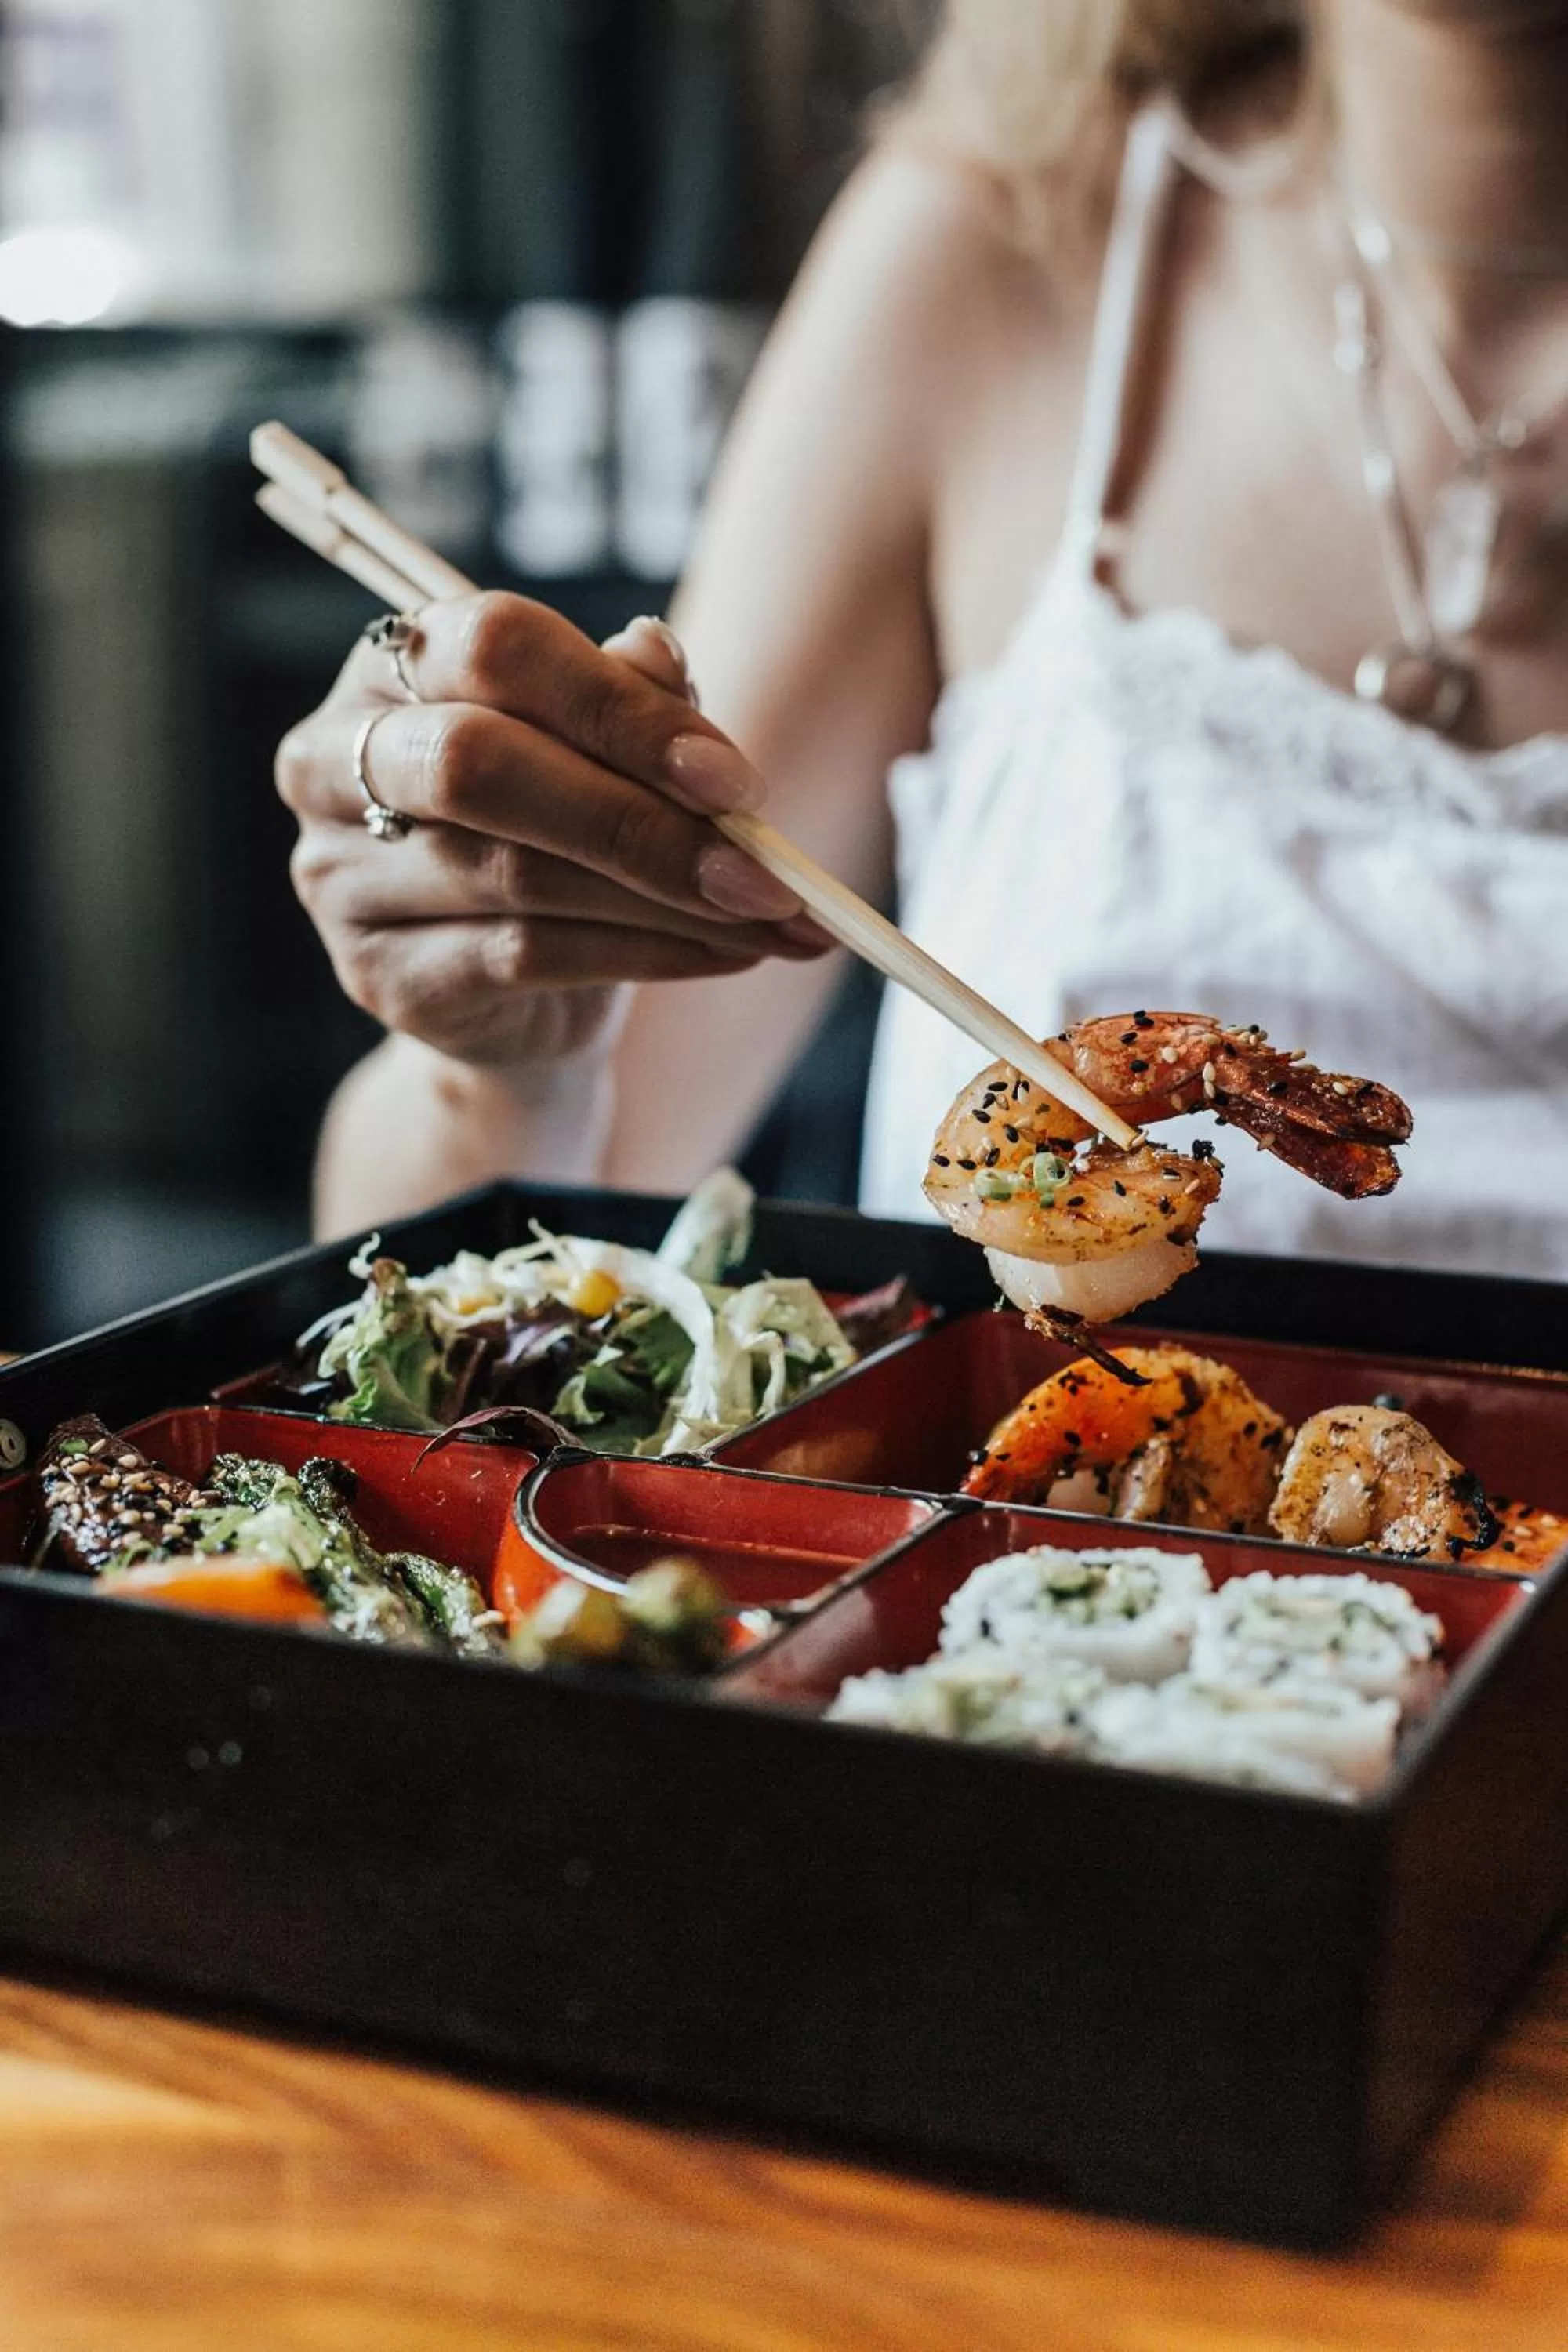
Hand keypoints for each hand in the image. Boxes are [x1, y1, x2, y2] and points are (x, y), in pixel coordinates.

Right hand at [278, 597, 828, 1069]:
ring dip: (668, 899)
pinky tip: (723, 955)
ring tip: (769, 916)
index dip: (620, 707)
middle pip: (479, 763)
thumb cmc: (562, 838)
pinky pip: (526, 956)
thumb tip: (661, 653)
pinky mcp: (379, 974)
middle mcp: (336, 760)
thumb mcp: (604, 752)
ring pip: (517, 874)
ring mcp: (342, 875)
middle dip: (640, 818)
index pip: (494, 646)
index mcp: (392, 665)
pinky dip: (646, 954)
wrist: (516, 999)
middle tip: (761, 868)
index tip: (735, 779)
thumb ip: (628, 696)